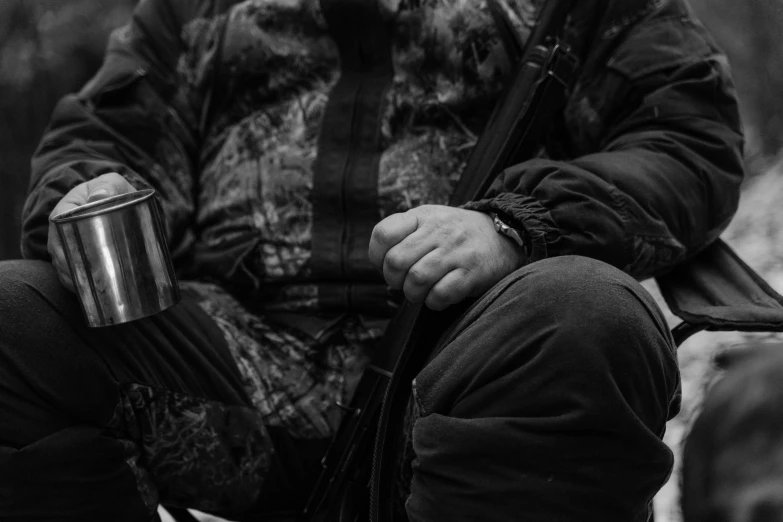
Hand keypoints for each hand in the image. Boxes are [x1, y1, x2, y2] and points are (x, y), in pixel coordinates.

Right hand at [48, 173, 136, 291]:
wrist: (117, 197)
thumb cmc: (113, 190)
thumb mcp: (112, 183)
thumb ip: (109, 186)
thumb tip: (99, 197)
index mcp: (66, 209)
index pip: (57, 228)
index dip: (61, 246)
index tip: (69, 260)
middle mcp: (63, 228)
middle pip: (59, 252)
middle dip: (67, 269)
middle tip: (81, 283)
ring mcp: (70, 241)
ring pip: (65, 263)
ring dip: (72, 279)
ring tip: (84, 293)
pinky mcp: (80, 252)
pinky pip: (73, 269)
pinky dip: (78, 282)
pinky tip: (85, 295)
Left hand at [368, 205, 524, 310]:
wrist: (505, 235)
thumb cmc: (458, 234)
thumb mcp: (431, 220)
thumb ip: (404, 234)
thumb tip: (381, 264)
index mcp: (423, 216)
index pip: (383, 234)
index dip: (377, 256)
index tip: (386, 264)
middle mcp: (438, 231)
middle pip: (395, 262)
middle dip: (394, 281)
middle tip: (405, 283)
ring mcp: (456, 251)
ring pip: (416, 280)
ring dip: (413, 294)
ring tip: (422, 292)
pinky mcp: (472, 272)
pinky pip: (440, 294)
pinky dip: (434, 302)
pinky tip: (440, 296)